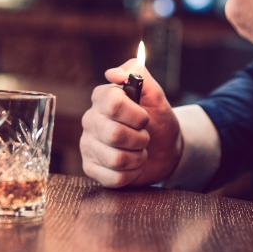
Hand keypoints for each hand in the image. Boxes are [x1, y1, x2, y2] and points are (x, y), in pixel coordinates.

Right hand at [80, 59, 182, 187]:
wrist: (165, 149)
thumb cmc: (158, 120)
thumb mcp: (156, 94)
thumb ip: (138, 73)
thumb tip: (112, 73)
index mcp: (102, 98)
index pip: (113, 103)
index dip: (136, 115)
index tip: (145, 118)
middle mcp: (90, 120)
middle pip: (114, 134)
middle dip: (140, 138)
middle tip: (144, 136)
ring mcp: (87, 145)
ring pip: (116, 159)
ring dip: (138, 157)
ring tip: (139, 150)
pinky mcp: (90, 168)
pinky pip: (114, 178)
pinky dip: (132, 173)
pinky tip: (133, 165)